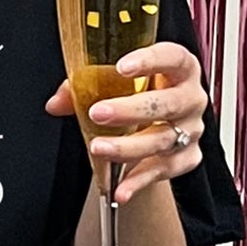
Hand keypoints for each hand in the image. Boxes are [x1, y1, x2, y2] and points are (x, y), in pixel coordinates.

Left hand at [44, 41, 207, 203]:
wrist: (156, 123)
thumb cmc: (137, 92)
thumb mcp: (114, 80)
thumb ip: (84, 87)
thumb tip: (56, 103)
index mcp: (179, 68)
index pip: (172, 57)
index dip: (150, 60)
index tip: (122, 67)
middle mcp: (191, 97)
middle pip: (167, 103)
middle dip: (131, 110)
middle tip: (98, 113)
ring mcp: (191, 129)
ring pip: (163, 140)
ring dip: (128, 147)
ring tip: (99, 148)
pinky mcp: (188, 158)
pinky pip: (163, 170)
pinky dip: (139, 181)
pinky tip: (120, 188)